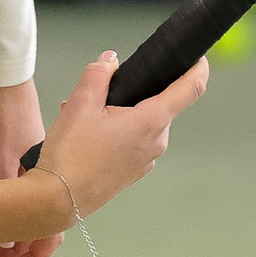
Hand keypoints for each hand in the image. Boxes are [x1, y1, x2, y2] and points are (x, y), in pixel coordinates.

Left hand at [0, 78, 60, 256]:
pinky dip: (16, 213)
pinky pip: (28, 195)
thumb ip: (7, 198)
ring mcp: (42, 168)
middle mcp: (51, 178)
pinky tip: (0, 219)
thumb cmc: (3, 119)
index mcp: (49, 181)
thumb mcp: (0, 161)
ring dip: (17, 233)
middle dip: (22, 250)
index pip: (49, 231)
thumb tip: (11, 242)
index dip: (32, 255)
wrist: (1, 82)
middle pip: (45, 225)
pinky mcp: (29, 158)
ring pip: (36, 211)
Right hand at [33, 49, 209, 218]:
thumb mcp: (80, 103)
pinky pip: (133, 141)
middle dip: (132, 90)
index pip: (190, 90)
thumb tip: (111, 60)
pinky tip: (85, 134)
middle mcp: (156, 142)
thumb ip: (99, 74)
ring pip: (141, 122)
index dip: (198, 67)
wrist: (57, 200)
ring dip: (118, 111)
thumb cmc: (71, 153)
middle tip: (98, 89)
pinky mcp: (133, 172)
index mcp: (150, 122)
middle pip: (158, 103)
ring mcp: (146, 160)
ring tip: (81, 115)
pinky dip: (115, 130)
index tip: (198, 56)